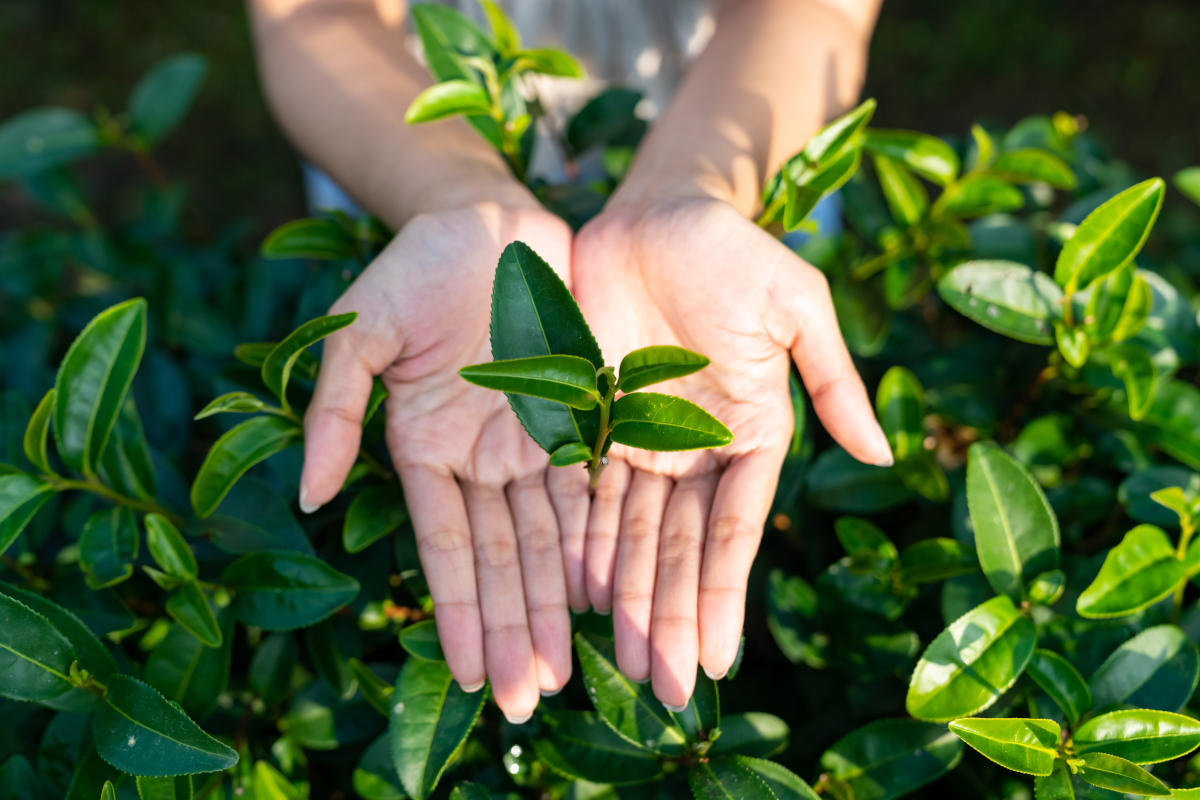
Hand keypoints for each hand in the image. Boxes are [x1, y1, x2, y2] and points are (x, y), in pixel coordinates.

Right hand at [299, 196, 587, 722]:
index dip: (458, 610)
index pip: (445, 545)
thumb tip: (305, 495)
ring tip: (566, 670)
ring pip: (549, 539)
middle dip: (514, 627)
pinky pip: (592, 488)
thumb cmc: (415, 269)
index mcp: (424, 447)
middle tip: (529, 697)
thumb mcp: (362, 330)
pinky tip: (606, 595)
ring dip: (555, 604)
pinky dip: (597, 541)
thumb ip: (335, 408)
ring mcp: (531, 442)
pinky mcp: (579, 416)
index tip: (471, 672)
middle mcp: (480, 458)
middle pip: (503, 559)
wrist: (488, 220)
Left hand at [572, 196, 892, 707]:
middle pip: (680, 548)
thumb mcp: (795, 305)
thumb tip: (883, 453)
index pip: (735, 527)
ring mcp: (638, 441)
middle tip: (666, 688)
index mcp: (748, 432)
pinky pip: (581, 492)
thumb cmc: (733, 252)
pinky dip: (580, 543)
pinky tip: (577, 595)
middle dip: (673, 616)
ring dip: (628, 598)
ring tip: (623, 663)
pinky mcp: (587, 421)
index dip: (725, 591)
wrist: (653, 213)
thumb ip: (831, 379)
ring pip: (630, 534)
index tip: (718, 657)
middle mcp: (693, 449)